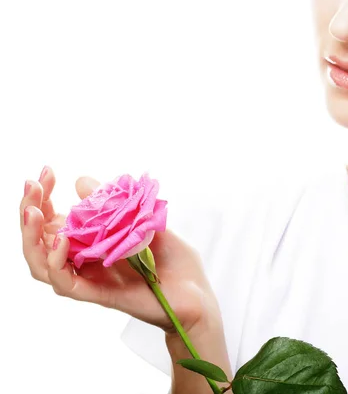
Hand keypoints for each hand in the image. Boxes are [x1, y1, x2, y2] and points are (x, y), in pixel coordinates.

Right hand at [20, 166, 222, 335]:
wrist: (197, 295)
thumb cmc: (175, 261)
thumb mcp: (146, 222)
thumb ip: (115, 205)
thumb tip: (81, 181)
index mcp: (94, 242)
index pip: (56, 221)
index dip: (44, 198)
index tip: (44, 172)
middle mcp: (86, 261)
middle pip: (41, 241)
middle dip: (29, 211)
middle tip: (30, 186)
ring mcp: (92, 278)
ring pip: (43, 265)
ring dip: (31, 238)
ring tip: (31, 211)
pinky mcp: (101, 295)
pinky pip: (66, 283)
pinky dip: (57, 262)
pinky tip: (61, 240)